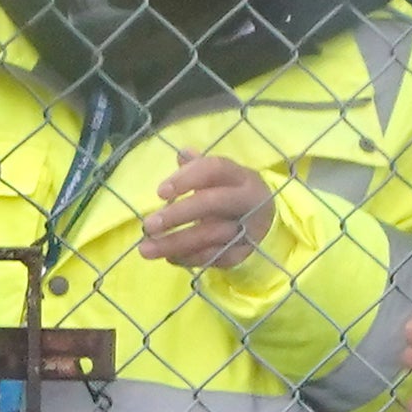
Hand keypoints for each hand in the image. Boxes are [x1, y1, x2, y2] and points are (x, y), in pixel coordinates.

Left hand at [135, 146, 275, 271]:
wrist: (265, 221)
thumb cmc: (233, 193)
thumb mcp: (222, 177)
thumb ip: (199, 167)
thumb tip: (182, 153)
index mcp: (241, 176)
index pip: (214, 169)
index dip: (186, 178)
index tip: (159, 192)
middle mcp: (248, 200)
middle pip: (212, 203)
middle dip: (177, 214)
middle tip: (148, 225)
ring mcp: (248, 228)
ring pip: (210, 236)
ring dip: (175, 243)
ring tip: (146, 249)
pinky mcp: (244, 252)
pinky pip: (214, 258)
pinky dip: (189, 258)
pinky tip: (169, 257)